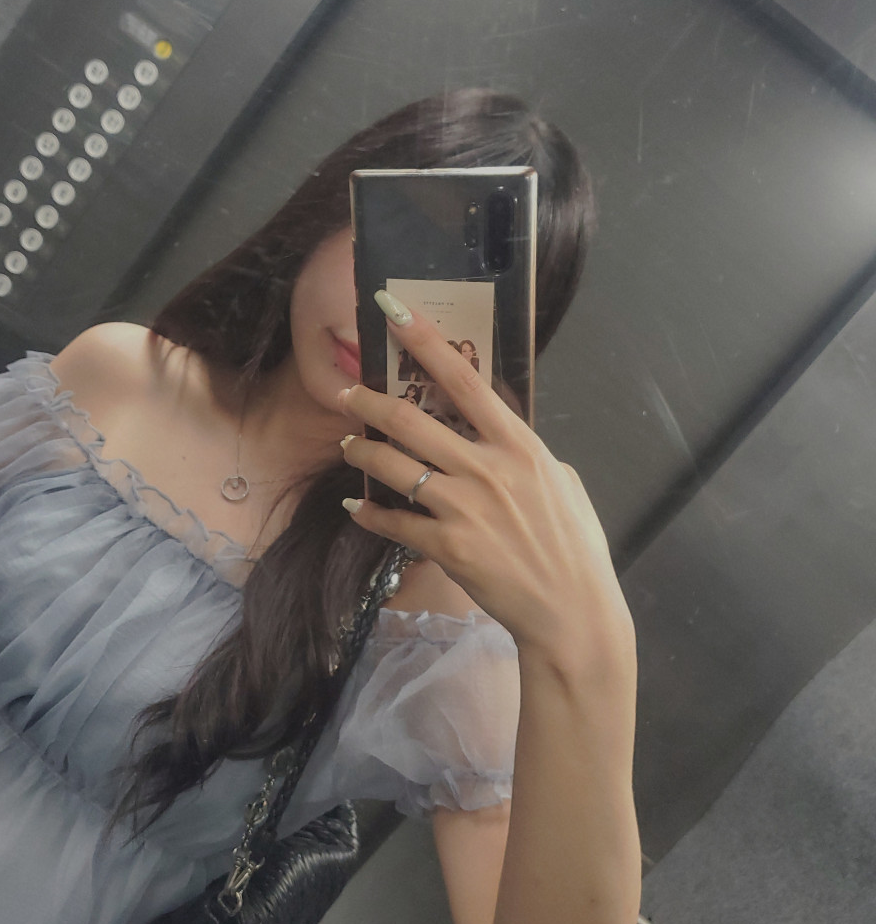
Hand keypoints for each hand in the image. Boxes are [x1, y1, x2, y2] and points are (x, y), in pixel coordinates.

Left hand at [339, 292, 633, 669]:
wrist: (571, 611)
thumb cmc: (575, 546)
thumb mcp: (563, 483)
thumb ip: (528, 455)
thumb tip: (503, 438)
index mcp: (520, 445)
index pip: (467, 380)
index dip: (427, 342)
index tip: (395, 312)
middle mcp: (487, 468)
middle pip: (413, 420)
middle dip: (370, 401)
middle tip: (348, 393)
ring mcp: (464, 507)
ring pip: (394, 466)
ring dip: (362, 450)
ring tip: (347, 442)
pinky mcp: (447, 545)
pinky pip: (395, 522)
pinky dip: (370, 514)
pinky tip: (356, 508)